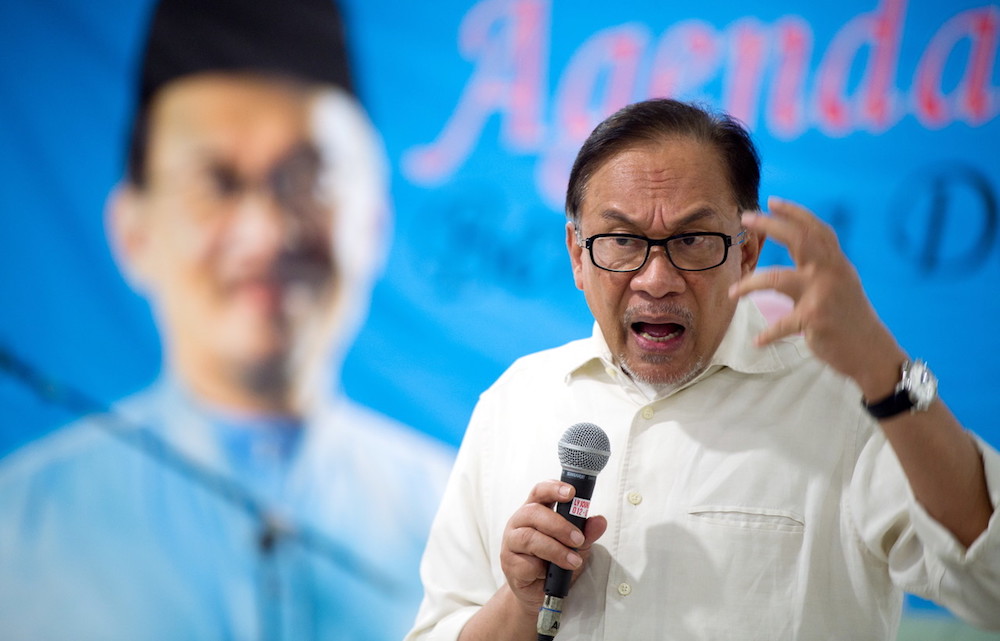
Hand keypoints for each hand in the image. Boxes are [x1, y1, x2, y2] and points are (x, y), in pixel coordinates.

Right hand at [499, 480, 607, 615]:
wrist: (540, 592)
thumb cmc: (554, 562)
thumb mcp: (576, 546)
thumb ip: (586, 532)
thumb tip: (600, 521)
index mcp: (535, 511)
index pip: (540, 491)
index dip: (553, 488)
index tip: (571, 493)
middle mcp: (519, 522)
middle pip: (533, 512)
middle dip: (559, 525)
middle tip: (578, 539)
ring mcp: (511, 542)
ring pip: (528, 538)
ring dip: (555, 549)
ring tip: (573, 561)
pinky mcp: (509, 564)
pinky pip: (524, 563)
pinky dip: (541, 569)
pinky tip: (548, 573)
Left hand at [730, 197, 905, 394]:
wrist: (871, 351)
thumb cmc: (850, 317)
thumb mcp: (842, 283)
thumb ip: (822, 265)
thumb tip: (800, 243)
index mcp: (837, 263)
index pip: (816, 230)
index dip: (795, 213)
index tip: (772, 201)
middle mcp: (831, 273)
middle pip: (799, 240)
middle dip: (771, 225)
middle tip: (746, 218)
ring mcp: (822, 295)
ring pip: (778, 278)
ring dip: (750, 284)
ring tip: (732, 293)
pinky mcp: (814, 319)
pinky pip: (781, 324)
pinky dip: (768, 334)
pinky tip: (757, 341)